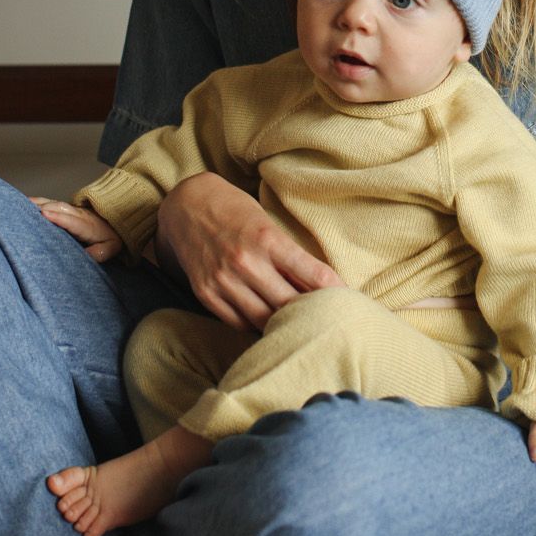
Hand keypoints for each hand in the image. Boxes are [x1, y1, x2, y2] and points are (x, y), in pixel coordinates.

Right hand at [29, 198, 122, 262]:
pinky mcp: (65, 208)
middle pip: (60, 209)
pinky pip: (50, 202)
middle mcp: (77, 214)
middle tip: (24, 211)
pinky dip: (37, 202)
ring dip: (38, 204)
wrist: (114, 222)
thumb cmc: (109, 237)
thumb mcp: (110, 248)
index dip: (59, 217)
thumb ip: (99, 253)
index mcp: (87, 225)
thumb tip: (86, 257)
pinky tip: (25, 202)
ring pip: (54, 204)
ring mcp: (71, 209)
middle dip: (43, 209)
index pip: (72, 221)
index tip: (45, 214)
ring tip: (20, 205)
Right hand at [155, 171, 344, 330]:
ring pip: (264, 320)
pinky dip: (256, 327)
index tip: (348, 300)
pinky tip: (269, 326)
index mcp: (267, 238)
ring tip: (301, 330)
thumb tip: (319, 287)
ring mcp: (223, 280)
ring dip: (284, 326)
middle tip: (328, 321)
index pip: (313, 274)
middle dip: (312, 314)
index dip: (335, 291)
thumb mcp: (267, 223)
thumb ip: (288, 255)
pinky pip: (238, 323)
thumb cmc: (236, 212)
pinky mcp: (206, 294)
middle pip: (290, 304)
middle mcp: (245, 262)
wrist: (186, 206)